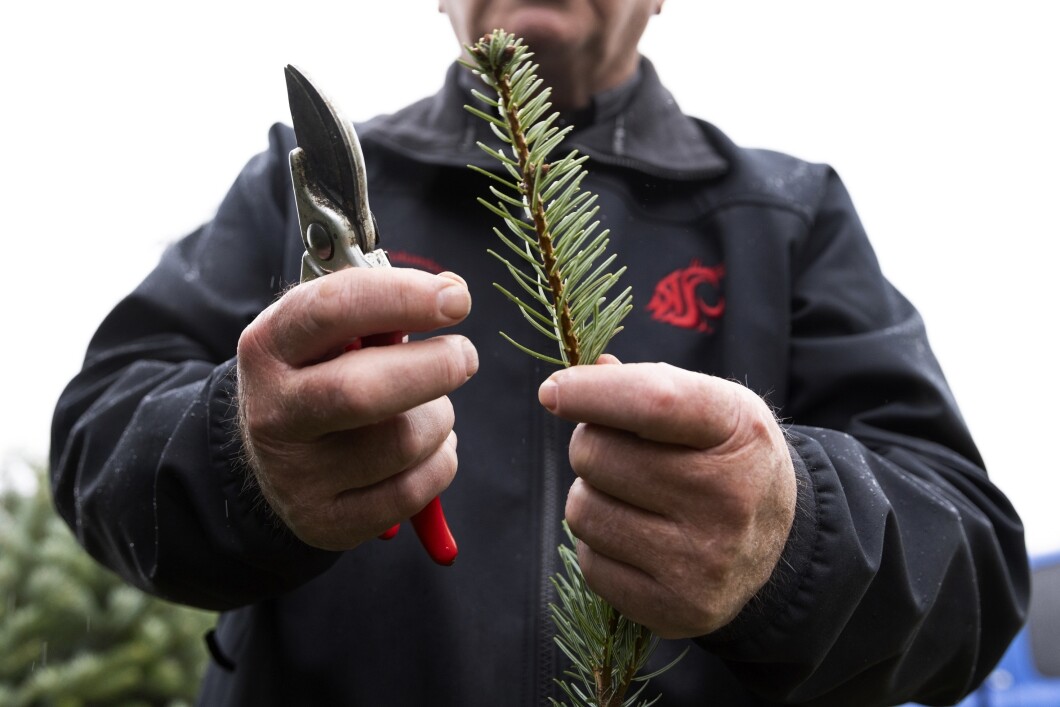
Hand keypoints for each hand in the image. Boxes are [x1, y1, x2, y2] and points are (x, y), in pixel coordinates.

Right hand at [236, 268, 477, 550]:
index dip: (402, 298)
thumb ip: (381, 308)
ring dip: (439, 417)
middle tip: (464, 356)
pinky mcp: (327, 521)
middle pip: (363, 392)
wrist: (271, 460)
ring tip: (429, 408)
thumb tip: (450, 293)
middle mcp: (274, 412)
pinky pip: (415, 490)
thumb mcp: (328, 333)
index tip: (455, 299)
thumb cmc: (320, 376)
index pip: (333, 310)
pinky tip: (425, 448)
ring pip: (403, 441)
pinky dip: (440, 461)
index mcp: (269, 346)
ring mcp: (298, 475)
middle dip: (433, 369)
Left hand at [539, 356, 795, 638]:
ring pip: (583, 511)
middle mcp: (728, 498)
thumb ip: (642, 386)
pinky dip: (600, 546)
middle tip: (619, 454)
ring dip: (592, 497)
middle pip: (596, 455)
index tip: (553, 391)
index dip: (589, 392)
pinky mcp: (679, 609)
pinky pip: (590, 564)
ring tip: (631, 498)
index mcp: (738, 430)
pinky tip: (638, 540)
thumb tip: (568, 385)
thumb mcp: (709, 405)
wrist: (782, 544)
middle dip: (591, 446)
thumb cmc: (727, 457)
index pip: (651, 402)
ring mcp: (704, 560)